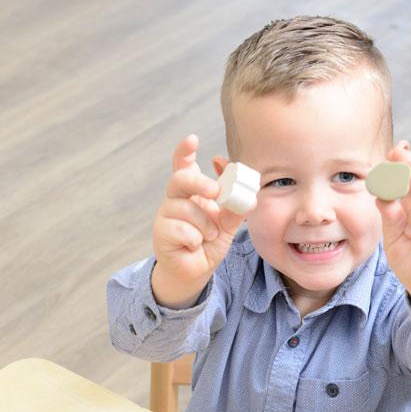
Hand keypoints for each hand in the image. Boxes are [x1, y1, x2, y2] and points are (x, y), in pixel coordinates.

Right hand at [151, 134, 253, 307]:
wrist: (196, 271)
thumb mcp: (228, 225)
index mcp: (191, 192)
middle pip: (181, 179)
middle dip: (200, 183)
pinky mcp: (161, 233)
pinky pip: (183, 230)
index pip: (183, 165)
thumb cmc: (209, 243)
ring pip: (188, 210)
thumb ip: (236, 209)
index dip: (184, 151)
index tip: (192, 139)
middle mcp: (175, 199)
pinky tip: (193, 246)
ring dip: (205, 227)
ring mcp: (165, 215)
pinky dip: (195, 240)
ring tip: (206, 237)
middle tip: (215, 192)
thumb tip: (249, 194)